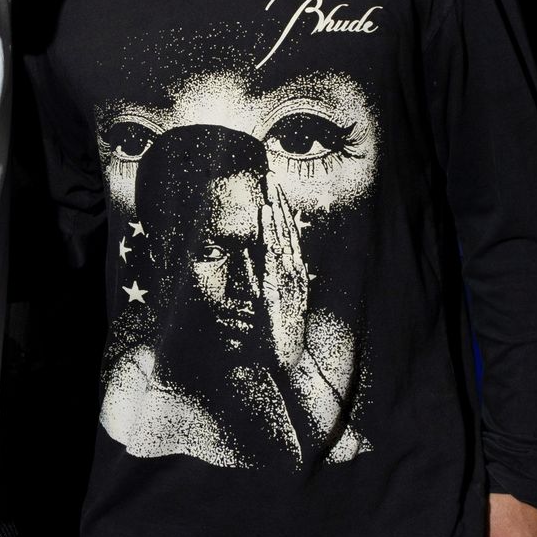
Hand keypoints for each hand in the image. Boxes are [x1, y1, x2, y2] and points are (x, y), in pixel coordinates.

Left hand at [260, 174, 307, 368]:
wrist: (286, 360)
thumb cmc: (273, 331)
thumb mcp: (261, 295)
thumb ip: (253, 273)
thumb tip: (243, 252)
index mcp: (291, 273)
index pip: (287, 235)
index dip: (281, 211)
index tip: (274, 188)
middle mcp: (293, 273)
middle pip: (286, 231)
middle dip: (279, 203)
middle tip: (271, 176)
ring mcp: (289, 280)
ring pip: (282, 240)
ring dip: (275, 214)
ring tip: (268, 191)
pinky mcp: (279, 288)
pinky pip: (274, 256)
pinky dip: (271, 235)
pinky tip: (266, 219)